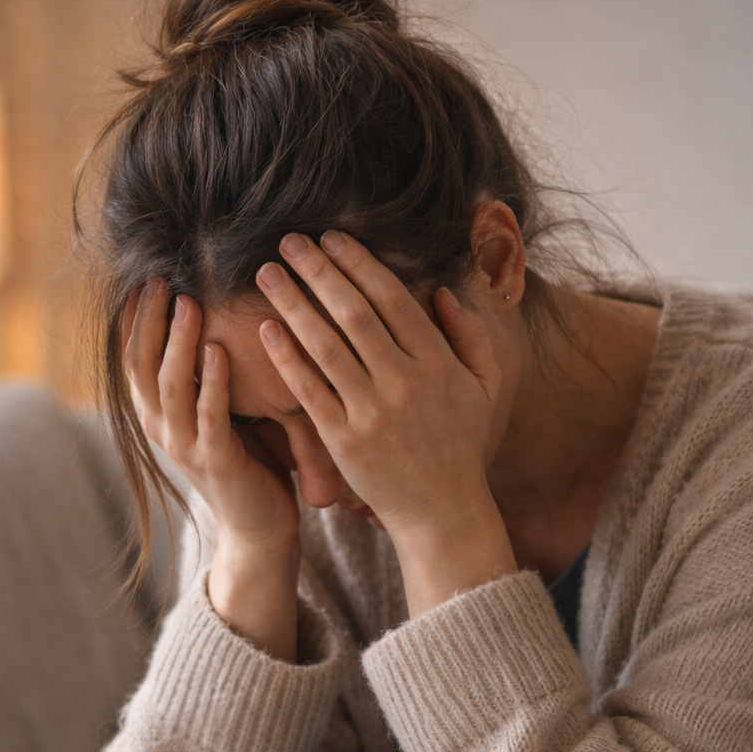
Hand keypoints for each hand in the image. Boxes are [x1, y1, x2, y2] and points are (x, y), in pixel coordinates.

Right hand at [123, 279, 299, 659]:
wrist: (260, 527)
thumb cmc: (248, 461)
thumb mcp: (221, 410)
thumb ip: (209, 373)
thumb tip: (217, 314)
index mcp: (159, 414)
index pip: (135, 356)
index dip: (137, 317)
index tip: (147, 275)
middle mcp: (163, 429)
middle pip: (143, 365)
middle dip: (151, 320)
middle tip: (161, 277)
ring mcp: (186, 448)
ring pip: (171, 386)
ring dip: (179, 342)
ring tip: (189, 303)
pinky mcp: (216, 463)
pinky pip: (210, 416)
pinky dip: (212, 382)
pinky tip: (220, 350)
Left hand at [255, 233, 517, 614]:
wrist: (442, 513)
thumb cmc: (462, 446)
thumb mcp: (486, 388)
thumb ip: (473, 337)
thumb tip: (443, 293)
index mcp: (437, 363)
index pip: (392, 298)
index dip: (358, 263)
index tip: (332, 238)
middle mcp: (403, 383)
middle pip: (353, 312)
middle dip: (318, 271)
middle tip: (290, 242)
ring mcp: (371, 413)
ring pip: (325, 345)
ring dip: (293, 304)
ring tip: (267, 274)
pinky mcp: (344, 442)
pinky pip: (309, 391)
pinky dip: (287, 358)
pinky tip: (266, 330)